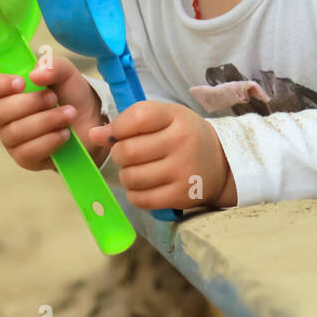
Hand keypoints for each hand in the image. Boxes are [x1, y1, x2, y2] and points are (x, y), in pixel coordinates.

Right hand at [0, 59, 107, 172]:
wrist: (92, 120)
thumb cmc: (71, 94)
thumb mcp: (67, 73)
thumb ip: (52, 65)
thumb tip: (34, 74)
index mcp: (6, 89)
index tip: (21, 83)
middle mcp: (3, 114)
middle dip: (30, 103)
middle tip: (54, 98)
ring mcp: (11, 137)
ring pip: (14, 132)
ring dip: (46, 120)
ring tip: (69, 114)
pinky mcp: (24, 157)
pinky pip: (27, 151)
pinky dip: (50, 140)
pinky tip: (65, 133)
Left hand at [86, 101, 233, 210]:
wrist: (221, 164)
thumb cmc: (185, 137)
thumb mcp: (165, 119)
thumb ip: (130, 121)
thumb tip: (94, 135)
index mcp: (177, 118)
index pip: (137, 117)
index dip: (119, 127)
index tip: (121, 134)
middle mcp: (182, 143)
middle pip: (128, 151)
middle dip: (119, 154)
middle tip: (130, 155)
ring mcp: (183, 171)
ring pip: (130, 177)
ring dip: (127, 175)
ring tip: (139, 170)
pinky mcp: (181, 196)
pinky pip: (140, 199)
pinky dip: (135, 194)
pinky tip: (146, 185)